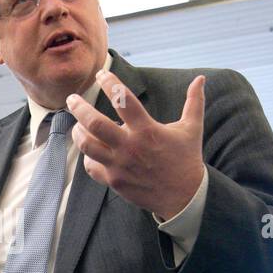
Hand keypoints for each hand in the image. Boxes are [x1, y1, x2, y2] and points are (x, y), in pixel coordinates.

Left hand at [67, 69, 205, 219]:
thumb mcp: (192, 128)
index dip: (109, 82)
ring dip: (78, 132)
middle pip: (95, 123)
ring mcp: (120, 165)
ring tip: (78, 125)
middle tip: (71, 99)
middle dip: (79, 107)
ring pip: (87, 146)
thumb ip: (194, 101)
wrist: (184, 197)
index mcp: (147, 130)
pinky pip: (91, 167)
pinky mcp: (115, 181)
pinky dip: (88, 157)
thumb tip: (201, 78)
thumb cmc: (187, 159)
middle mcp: (130, 147)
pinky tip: (91, 149)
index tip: (100, 74)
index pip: (122, 99)